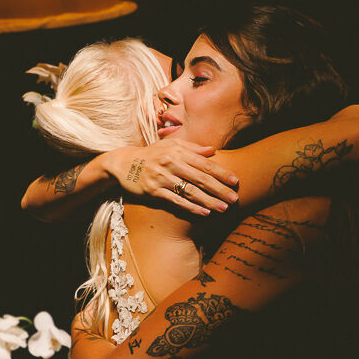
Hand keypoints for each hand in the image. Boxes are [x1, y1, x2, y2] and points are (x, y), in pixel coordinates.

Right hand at [103, 141, 239, 215]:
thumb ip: (192, 148)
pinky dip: (191, 207)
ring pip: (190, 191)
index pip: (203, 163)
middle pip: (200, 178)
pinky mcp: (153, 191)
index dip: (221, 172)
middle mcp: (170, 164)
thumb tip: (212, 151)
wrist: (123, 163)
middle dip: (219, 189)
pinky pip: (176, 201)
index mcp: (177, 152)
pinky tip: (204, 212)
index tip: (235, 181)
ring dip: (208, 201)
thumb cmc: (151, 154)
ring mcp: (161, 178)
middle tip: (235, 198)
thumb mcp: (169, 146)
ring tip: (224, 208)